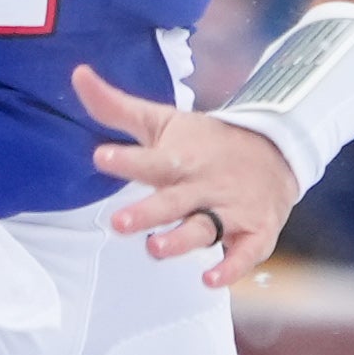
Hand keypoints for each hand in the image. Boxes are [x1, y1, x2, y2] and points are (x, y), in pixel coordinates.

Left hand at [77, 65, 300, 287]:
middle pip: (172, 201)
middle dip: (147, 212)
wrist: (276, 150)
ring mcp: (230, 210)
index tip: (101, 157)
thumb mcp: (162, 121)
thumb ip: (116, 107)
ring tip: (155, 249)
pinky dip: (231, 268)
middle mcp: (202, 185)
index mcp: (179, 159)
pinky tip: (211, 281)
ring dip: (181, 240)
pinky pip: (244, 253)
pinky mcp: (254, 231)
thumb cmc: (205, 141)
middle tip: (118, 223)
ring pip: (204, 228)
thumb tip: (77, 74)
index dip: (127, 161)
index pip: (151, 160)